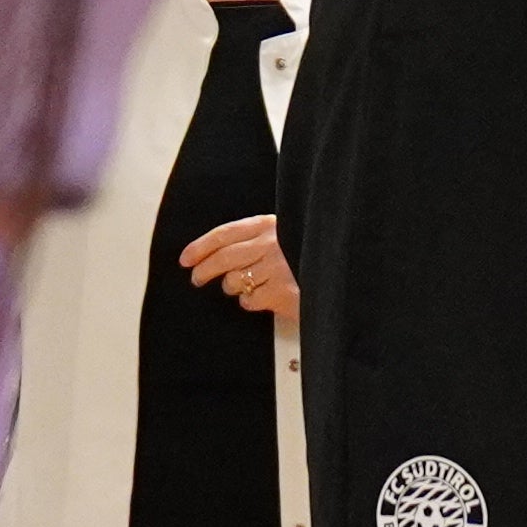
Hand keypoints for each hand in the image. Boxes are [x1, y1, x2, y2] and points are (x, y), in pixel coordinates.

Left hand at [178, 214, 301, 322]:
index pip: (225, 233)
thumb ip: (258, 240)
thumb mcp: (285, 237)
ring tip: (245, 287)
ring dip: (233, 287)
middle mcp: (272, 244)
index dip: (201, 246)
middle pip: (223, 258)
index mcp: (270, 225)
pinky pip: (249, 300)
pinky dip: (250, 302)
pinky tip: (262, 298)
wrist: (339, 276)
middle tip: (197, 278)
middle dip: (204, 270)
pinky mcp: (282, 292)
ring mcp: (277, 268)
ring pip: (233, 282)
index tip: (186, 258)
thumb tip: (219, 254)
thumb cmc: (310, 257)